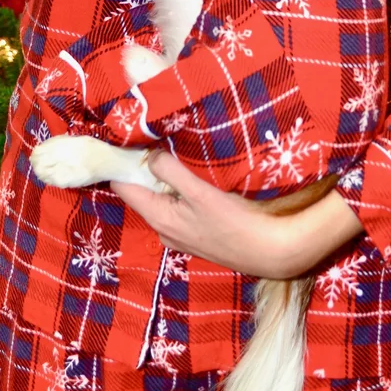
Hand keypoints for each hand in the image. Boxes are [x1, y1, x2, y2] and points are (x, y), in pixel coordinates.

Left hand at [112, 149, 363, 277]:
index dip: (122, 163)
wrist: (268, 251)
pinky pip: (176, 208)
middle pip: (141, 193)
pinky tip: (191, 180)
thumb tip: (149, 154)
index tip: (126, 139)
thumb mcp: (199, 193)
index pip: (123, 187)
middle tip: (152, 139)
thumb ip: (170, 172)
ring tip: (171, 154)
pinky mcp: (195, 235)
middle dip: (143, 169)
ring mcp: (179, 235)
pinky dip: (177, 192)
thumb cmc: (233, 222)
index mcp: (158, 218)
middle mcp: (163, 230)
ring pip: (160, 200)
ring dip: (162, 181)